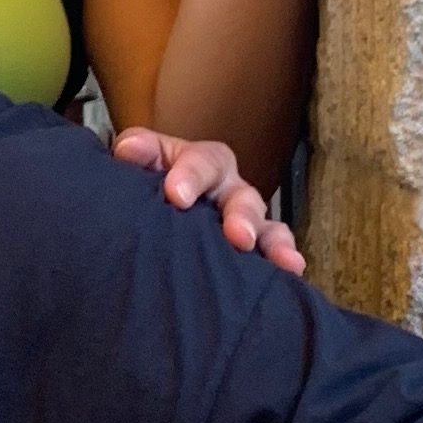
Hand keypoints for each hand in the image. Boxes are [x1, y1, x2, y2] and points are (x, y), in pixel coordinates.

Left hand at [110, 125, 305, 273]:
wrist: (141, 213)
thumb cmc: (146, 183)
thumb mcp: (140, 161)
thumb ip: (137, 152)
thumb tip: (130, 150)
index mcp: (201, 164)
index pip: (204, 161)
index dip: (192, 175)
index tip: (177, 195)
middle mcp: (228, 190)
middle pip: (243, 197)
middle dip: (242, 215)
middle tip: (239, 236)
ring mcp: (244, 220)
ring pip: (266, 226)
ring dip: (272, 241)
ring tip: (282, 259)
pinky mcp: (251, 248)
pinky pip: (273, 251)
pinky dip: (283, 259)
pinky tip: (292, 272)